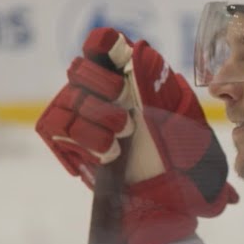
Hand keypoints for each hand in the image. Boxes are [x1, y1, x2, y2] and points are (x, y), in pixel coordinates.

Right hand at [37, 28, 237, 243]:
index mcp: (130, 75)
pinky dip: (82, 142)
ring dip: (96, 125)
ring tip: (120, 145)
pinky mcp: (63, 138)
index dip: (103, 45)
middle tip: (128, 120)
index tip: (117, 59)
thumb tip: (140, 49)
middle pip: (80, 69)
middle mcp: (99, 88)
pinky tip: (106, 157)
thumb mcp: (187, 123)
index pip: (103, 42)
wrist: (166, 200)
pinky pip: (56, 126)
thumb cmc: (182, 159)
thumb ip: (163, 87)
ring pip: (69, 101)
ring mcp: (78, 111)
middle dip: (103, 92)